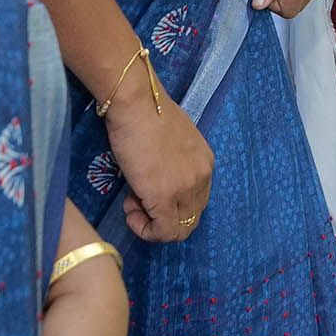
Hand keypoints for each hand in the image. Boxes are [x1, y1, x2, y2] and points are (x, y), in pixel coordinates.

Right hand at [102, 75, 212, 242]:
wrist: (136, 103)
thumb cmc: (147, 113)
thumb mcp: (173, 140)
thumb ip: (174, 162)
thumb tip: (158, 176)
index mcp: (205, 163)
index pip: (196, 201)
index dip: (170, 204)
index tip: (148, 190)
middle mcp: (202, 178)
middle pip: (190, 219)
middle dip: (162, 217)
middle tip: (137, 199)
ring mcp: (186, 189)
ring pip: (177, 230)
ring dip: (152, 224)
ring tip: (132, 203)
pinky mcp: (165, 198)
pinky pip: (162, 232)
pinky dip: (145, 230)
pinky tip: (130, 212)